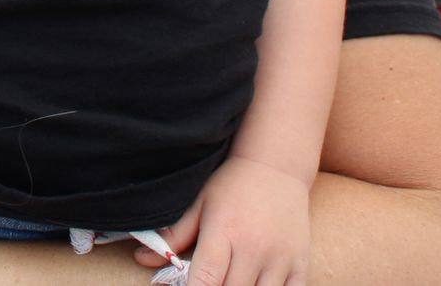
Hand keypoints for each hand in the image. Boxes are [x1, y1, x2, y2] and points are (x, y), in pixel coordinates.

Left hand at [149, 156, 311, 285]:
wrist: (276, 166)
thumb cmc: (232, 184)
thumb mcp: (200, 204)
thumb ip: (174, 235)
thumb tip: (141, 260)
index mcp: (223, 233)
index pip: (206, 280)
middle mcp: (253, 249)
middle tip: (207, 283)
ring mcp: (280, 259)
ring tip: (230, 282)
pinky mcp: (300, 263)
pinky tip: (256, 285)